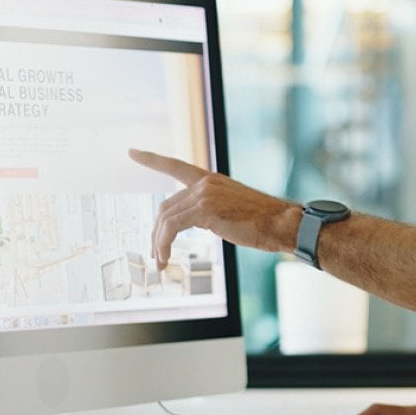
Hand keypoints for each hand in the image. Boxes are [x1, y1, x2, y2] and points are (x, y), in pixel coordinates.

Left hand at [128, 149, 297, 267]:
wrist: (283, 223)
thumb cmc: (266, 222)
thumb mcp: (235, 210)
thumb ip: (214, 210)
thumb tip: (206, 222)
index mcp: (212, 180)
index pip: (176, 167)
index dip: (152, 160)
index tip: (132, 152)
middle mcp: (206, 183)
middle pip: (166, 207)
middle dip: (156, 232)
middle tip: (156, 253)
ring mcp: (204, 194)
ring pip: (165, 218)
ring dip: (159, 243)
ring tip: (160, 261)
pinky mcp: (204, 209)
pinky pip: (172, 228)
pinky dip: (164, 244)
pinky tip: (166, 258)